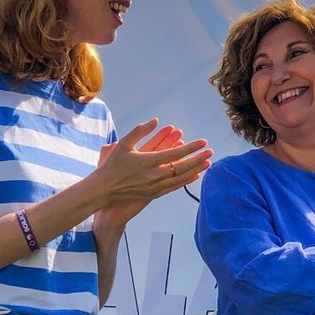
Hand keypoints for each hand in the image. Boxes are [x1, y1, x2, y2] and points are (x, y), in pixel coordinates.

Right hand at [92, 120, 212, 229]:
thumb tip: (155, 120)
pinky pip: (174, 187)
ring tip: (208, 163)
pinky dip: (186, 181)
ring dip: (195, 170)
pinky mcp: (153, 194)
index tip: (202, 142)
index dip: (191, 148)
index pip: (175, 154)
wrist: (104, 190)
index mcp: (148, 161)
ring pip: (180, 178)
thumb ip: (140, 131)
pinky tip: (194, 176)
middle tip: (210, 152)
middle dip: (198, 159)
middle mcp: (154, 175)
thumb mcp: (123, 144)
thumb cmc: (112, 165)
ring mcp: (155, 187)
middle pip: (182, 167)